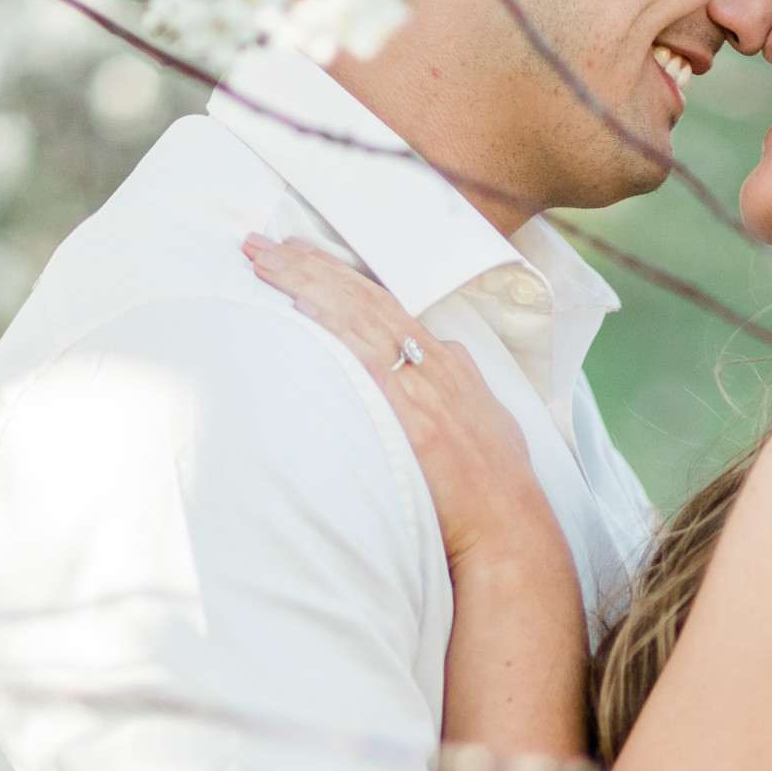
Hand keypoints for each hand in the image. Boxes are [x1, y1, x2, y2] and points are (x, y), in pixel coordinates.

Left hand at [244, 235, 553, 567]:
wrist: (510, 526)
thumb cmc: (497, 489)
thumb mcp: (486, 424)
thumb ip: (462, 392)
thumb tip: (450, 367)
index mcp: (450, 362)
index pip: (385, 303)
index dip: (340, 275)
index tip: (301, 256)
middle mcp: (436, 363)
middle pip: (363, 298)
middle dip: (310, 266)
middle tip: (261, 244)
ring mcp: (425, 386)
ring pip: (357, 316)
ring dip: (306, 283)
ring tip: (262, 260)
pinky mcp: (413, 415)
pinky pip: (365, 358)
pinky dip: (334, 327)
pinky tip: (301, 306)